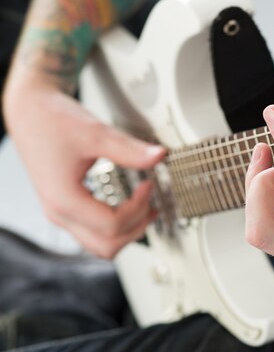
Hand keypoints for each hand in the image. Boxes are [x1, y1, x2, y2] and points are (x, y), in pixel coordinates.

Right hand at [4, 82, 165, 257]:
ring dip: (126, 232)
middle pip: (106, 246)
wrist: (29, 111)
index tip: (149, 184)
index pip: (112, 225)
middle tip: (152, 204)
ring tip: (146, 208)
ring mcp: (60, 212)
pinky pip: (93, 232)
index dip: (138, 207)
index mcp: (64, 199)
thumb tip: (159, 156)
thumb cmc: (52, 120)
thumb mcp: (96, 133)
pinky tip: (129, 207)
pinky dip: (115, 226)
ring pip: (99, 245)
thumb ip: (129, 149)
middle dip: (135, 228)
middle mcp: (59, 212)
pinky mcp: (64, 207)